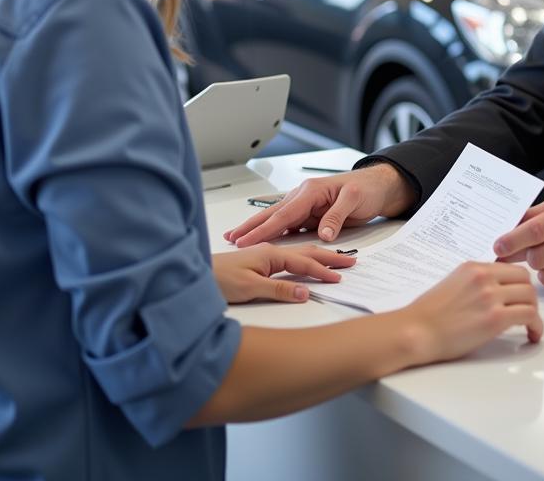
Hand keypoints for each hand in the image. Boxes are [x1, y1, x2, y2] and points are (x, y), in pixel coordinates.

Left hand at [212, 244, 356, 303]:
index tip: (339, 277)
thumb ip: (278, 289)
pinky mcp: (258, 263)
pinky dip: (303, 260)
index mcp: (270, 254)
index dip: (323, 271)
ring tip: (333, 260)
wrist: (194, 275)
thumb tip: (305, 292)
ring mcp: (264, 256)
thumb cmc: (217, 279)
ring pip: (297, 255)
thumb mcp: (249, 288)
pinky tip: (304, 263)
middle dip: (328, 258)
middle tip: (349, 262)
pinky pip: (288, 259)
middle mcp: (269, 251)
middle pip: (305, 253)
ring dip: (317, 257)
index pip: (304, 262)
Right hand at [223, 163, 416, 247]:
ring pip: (277, 219)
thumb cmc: (367, 188)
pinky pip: (289, 224)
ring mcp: (306, 204)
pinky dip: (273, 231)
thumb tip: (323, 235)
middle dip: (251, 227)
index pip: (283, 214)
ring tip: (238, 238)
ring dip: (258, 229)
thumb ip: (337, 216)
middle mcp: (304, 196)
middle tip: (231, 239)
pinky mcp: (311, 212)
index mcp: (310, 191)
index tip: (246, 240)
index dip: (264, 229)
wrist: (378, 185)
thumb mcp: (354, 200)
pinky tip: (262, 238)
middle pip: (273, 214)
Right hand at [396, 262, 542, 362]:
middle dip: (529, 297)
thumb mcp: (453, 284)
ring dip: (534, 311)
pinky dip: (537, 326)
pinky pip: (529, 316)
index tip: (521, 296)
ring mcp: (491, 296)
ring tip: (530, 324)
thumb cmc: (428, 315)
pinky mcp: (495, 318)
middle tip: (526, 311)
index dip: (520, 284)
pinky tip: (532, 334)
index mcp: (474, 267)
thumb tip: (494, 290)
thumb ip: (475, 282)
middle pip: (525, 280)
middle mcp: (485, 277)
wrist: (416, 331)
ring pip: (530, 296)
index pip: (512, 267)